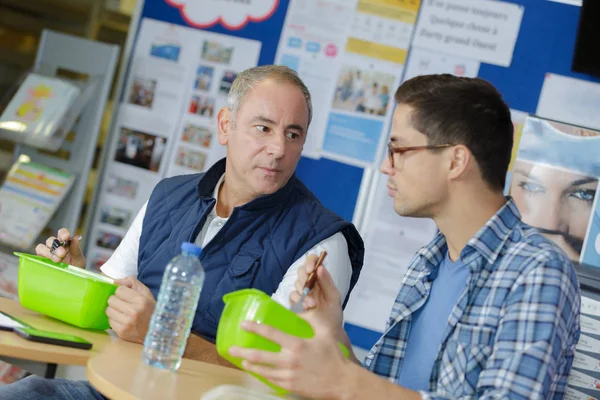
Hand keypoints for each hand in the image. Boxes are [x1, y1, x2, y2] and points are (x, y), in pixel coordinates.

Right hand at [35, 228, 84, 266]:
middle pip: (51, 240)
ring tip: (57, 260)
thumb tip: (75, 237)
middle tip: (62, 254)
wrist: (70, 281)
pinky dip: (42, 255)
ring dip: (49, 252)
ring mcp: (47, 252)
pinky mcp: (41, 259)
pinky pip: (38, 253)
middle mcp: (55, 246)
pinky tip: (49, 261)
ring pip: (42, 246)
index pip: (62, 233)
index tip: (66, 238)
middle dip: (56, 246)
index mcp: (66, 243)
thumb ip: (76, 249)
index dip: (63, 233)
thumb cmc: (76, 269)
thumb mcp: (79, 260)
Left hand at [106, 276, 154, 342]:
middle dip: (116, 300)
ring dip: (114, 310)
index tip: (127, 295)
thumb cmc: (150, 309)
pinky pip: (109, 321)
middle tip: (123, 304)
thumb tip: (115, 282)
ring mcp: (127, 324)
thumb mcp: (146, 292)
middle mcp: (134, 312)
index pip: (119, 290)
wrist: (156, 330)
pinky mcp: (122, 332)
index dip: (122, 292)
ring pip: (108, 310)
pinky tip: (122, 320)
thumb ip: (131, 282)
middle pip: (111, 300)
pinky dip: (114, 319)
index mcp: (141, 300)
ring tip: (122, 312)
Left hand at [229, 317, 350, 398]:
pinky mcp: (290, 386)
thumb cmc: (334, 355)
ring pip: (263, 370)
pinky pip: (272, 381)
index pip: (270, 333)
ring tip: (242, 361)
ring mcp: (288, 375)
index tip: (243, 325)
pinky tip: (258, 372)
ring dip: (250, 365)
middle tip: (231, 349)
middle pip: (259, 355)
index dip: (255, 328)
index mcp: (297, 344)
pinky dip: (263, 376)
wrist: (342, 381)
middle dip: (242, 352)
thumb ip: (312, 320)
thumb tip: (303, 309)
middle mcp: (289, 360)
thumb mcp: (325, 333)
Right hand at [289, 254, 343, 333]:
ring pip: (296, 283)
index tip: (311, 268)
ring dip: (304, 292)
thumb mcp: (334, 298)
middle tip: (310, 287)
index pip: (313, 261)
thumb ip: (327, 282)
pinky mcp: (295, 303)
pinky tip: (307, 308)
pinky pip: (292, 296)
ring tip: (313, 304)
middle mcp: (310, 283)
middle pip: (301, 270)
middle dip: (305, 278)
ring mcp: (301, 293)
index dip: (310, 261)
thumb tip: (320, 267)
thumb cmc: (332, 315)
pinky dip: (299, 301)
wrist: (327, 334)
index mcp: (321, 279)